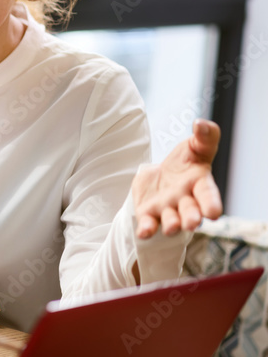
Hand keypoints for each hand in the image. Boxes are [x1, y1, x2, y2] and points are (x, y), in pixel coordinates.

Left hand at [133, 119, 222, 238]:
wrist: (160, 174)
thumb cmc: (185, 161)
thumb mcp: (195, 146)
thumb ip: (205, 137)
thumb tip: (201, 123)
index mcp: (199, 184)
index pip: (208, 195)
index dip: (211, 204)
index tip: (214, 213)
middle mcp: (185, 200)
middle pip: (190, 212)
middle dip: (191, 218)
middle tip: (191, 223)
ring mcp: (167, 208)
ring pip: (170, 220)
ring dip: (171, 224)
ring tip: (171, 227)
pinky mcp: (148, 213)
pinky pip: (149, 223)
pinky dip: (147, 229)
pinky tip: (143, 232)